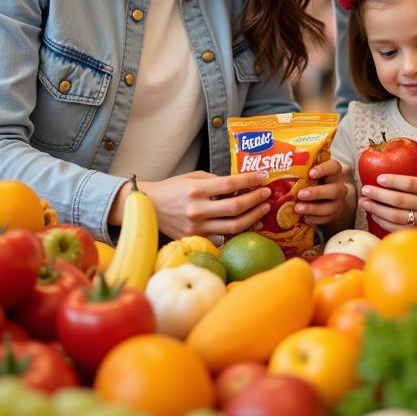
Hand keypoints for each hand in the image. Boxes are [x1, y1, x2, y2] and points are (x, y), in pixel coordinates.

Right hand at [122, 170, 271, 238]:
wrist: (149, 208)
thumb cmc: (172, 189)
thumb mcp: (192, 177)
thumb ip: (215, 181)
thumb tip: (239, 184)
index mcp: (196, 190)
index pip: (230, 184)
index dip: (249, 180)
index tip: (262, 177)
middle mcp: (197, 210)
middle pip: (235, 207)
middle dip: (255, 199)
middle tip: (267, 193)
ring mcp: (197, 227)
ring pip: (233, 226)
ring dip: (253, 217)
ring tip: (263, 208)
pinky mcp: (196, 239)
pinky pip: (222, 236)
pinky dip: (238, 230)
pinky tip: (248, 223)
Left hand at [293, 158, 348, 226]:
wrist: (326, 194)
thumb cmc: (313, 179)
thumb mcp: (310, 170)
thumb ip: (301, 166)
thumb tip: (275, 163)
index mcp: (333, 172)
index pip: (334, 167)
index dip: (324, 169)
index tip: (310, 173)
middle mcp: (338, 186)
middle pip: (334, 190)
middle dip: (316, 193)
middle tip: (300, 194)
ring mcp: (338, 202)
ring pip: (331, 207)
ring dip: (313, 208)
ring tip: (297, 208)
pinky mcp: (334, 214)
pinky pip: (326, 219)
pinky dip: (314, 219)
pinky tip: (304, 218)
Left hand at [358, 171, 416, 237]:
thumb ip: (416, 174)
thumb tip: (388, 164)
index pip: (409, 183)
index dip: (391, 181)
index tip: (377, 178)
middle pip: (399, 202)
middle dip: (378, 196)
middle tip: (364, 191)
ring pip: (398, 219)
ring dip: (377, 211)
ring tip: (365, 203)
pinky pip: (403, 231)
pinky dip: (386, 225)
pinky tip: (376, 217)